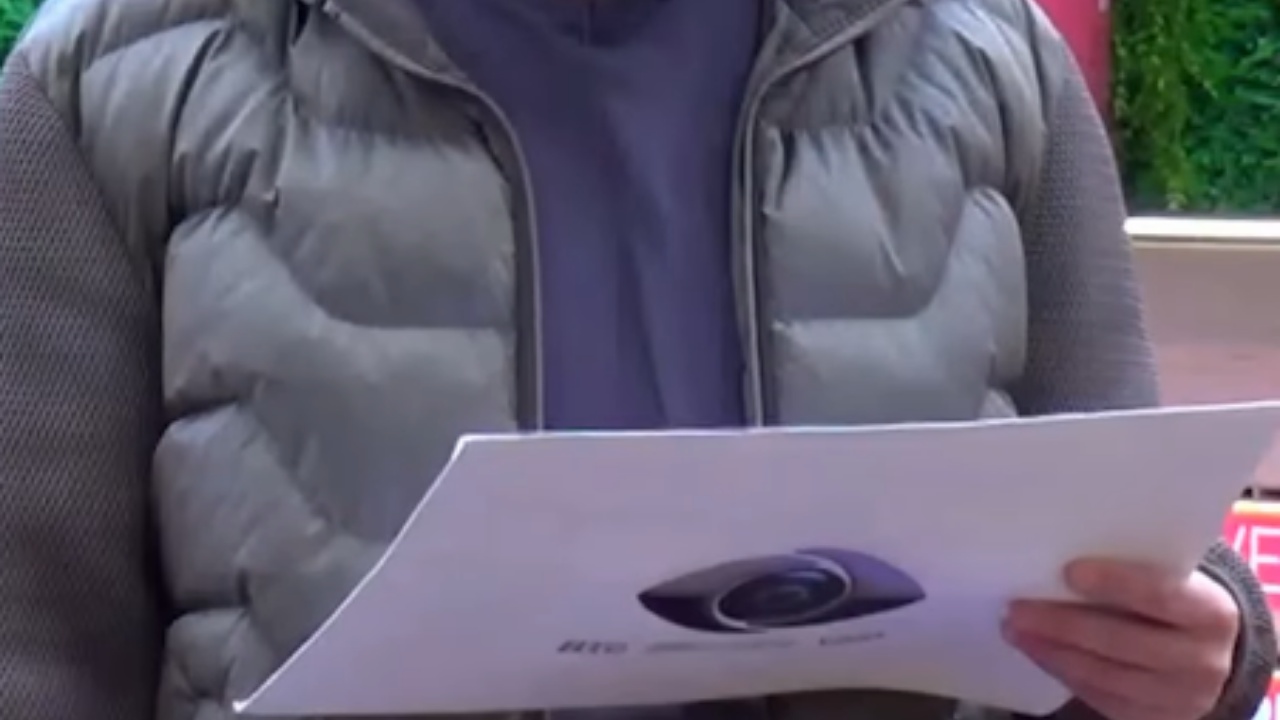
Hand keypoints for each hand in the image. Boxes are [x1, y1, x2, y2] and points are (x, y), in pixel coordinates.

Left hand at [1003, 559, 1238, 719]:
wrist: (1212, 654)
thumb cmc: (1175, 600)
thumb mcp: (1172, 577)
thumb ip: (1133, 565)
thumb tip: (1061, 547)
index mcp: (1210, 612)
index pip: (1160, 595)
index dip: (1115, 583)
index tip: (1069, 571)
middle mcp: (1203, 661)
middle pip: (1123, 641)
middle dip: (1062, 624)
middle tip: (1016, 608)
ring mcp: (1181, 698)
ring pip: (1105, 676)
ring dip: (1052, 652)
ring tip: (1014, 629)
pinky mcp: (1154, 719)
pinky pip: (1101, 698)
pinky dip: (1063, 673)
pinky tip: (1037, 652)